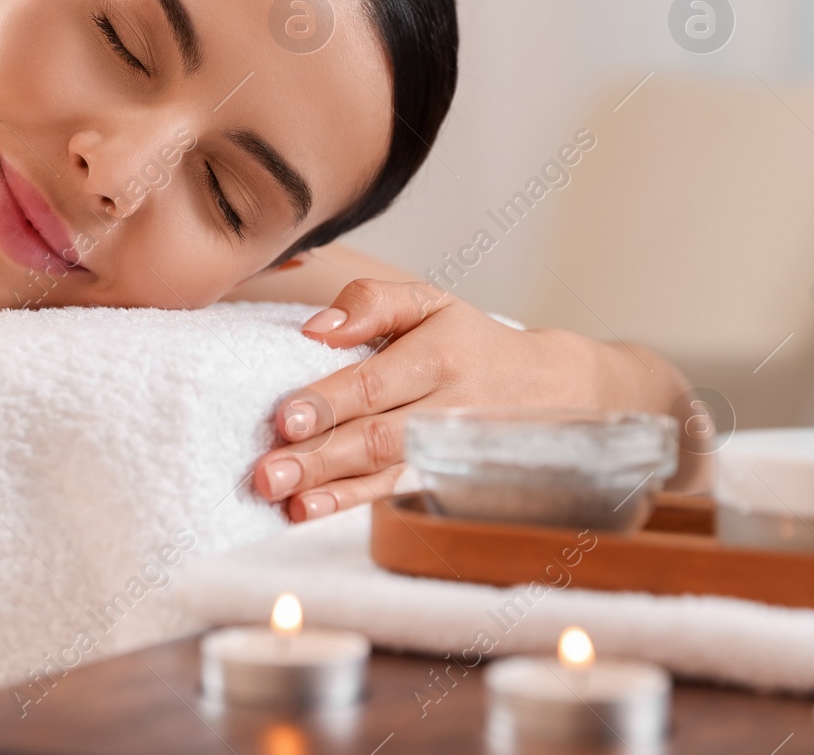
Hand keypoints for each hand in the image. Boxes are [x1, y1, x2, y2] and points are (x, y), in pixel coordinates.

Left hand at [253, 279, 604, 520]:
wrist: (549, 389)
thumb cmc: (468, 339)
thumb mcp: (430, 302)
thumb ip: (372, 302)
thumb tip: (316, 328)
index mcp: (440, 356)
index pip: (376, 383)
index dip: (330, 402)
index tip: (285, 418)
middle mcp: (446, 409)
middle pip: (375, 438)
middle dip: (317, 459)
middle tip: (265, 474)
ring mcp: (446, 453)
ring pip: (383, 474)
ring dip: (329, 491)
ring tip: (283, 500)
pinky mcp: (442, 480)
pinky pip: (393, 495)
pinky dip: (350, 505)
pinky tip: (310, 512)